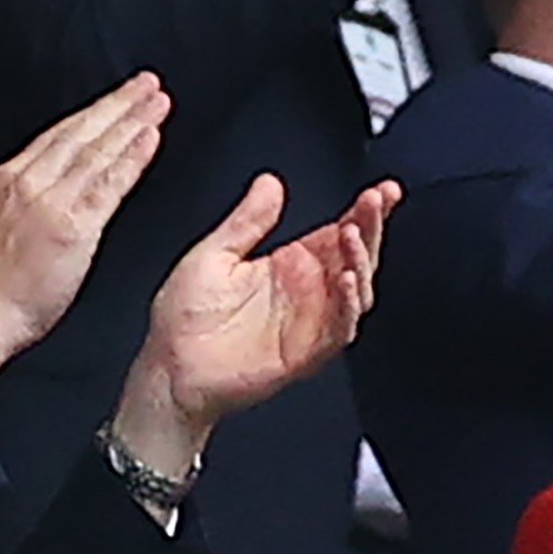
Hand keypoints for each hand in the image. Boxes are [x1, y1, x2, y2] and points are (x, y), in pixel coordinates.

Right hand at [0, 73, 171, 391]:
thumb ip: (21, 203)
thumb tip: (41, 194)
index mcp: (9, 180)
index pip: (58, 136)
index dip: (91, 114)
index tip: (115, 99)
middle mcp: (30, 181)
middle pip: (80, 132)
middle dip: (116, 105)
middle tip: (147, 84)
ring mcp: (52, 200)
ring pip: (97, 150)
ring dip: (131, 121)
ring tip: (157, 102)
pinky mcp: (73, 225)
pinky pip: (109, 183)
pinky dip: (131, 158)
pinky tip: (150, 139)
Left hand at [114, 176, 392, 469]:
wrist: (170, 370)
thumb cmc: (184, 319)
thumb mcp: (213, 254)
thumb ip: (247, 220)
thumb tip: (269, 183)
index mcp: (290, 265)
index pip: (339, 232)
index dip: (364, 212)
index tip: (382, 191)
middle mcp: (307, 293)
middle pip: (356, 257)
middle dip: (372, 227)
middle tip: (375, 201)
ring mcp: (310, 323)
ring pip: (357, 291)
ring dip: (362, 261)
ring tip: (354, 234)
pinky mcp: (306, 353)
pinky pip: (340, 330)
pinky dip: (349, 306)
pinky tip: (347, 280)